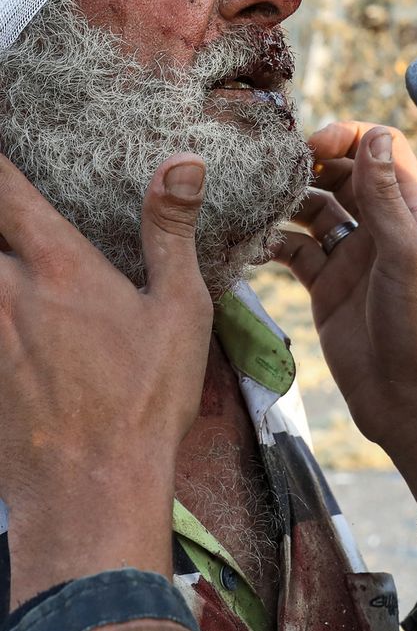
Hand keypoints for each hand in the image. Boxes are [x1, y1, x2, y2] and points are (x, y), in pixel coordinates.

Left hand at [0, 152, 211, 603]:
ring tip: (7, 272)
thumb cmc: (144, 402)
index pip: (3, 187)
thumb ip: (170, 231)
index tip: (0, 134)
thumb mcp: (179, 312)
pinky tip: (6, 333)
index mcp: (57, 265)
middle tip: (7, 222)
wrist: (88, 496)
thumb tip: (183, 161)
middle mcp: (3, 290)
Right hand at [274, 121, 416, 444]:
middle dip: (308, 164)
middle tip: (271, 167)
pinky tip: (248, 243)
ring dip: (284, 201)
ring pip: (312, 210)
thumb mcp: (405, 255)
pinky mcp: (325, 288)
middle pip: (342, 173)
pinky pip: (293, 252)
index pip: (381, 148)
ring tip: (252, 200)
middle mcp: (380, 228)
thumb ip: (385, 198)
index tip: (314, 146)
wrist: (408, 401)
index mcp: (409, 213)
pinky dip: (270, 243)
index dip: (349, 136)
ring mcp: (351, 257)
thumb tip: (372, 136)